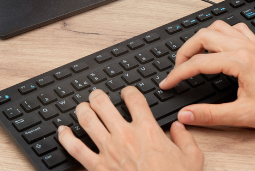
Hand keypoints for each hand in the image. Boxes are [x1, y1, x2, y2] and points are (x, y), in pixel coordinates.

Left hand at [57, 86, 203, 170]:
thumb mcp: (192, 158)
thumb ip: (185, 138)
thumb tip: (179, 126)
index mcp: (147, 129)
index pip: (133, 98)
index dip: (128, 91)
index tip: (126, 93)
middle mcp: (125, 135)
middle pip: (103, 104)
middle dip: (97, 96)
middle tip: (97, 95)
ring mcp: (108, 151)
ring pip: (87, 120)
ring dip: (82, 110)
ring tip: (82, 107)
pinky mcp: (97, 167)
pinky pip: (75, 149)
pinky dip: (66, 138)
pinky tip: (62, 131)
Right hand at [159, 20, 254, 128]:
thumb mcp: (242, 115)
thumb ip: (210, 115)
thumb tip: (187, 114)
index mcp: (240, 62)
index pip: (198, 63)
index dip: (178, 74)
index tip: (168, 83)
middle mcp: (245, 47)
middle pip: (203, 36)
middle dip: (185, 51)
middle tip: (177, 69)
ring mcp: (252, 44)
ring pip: (218, 27)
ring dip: (201, 39)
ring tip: (193, 56)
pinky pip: (235, 29)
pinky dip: (221, 33)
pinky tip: (218, 46)